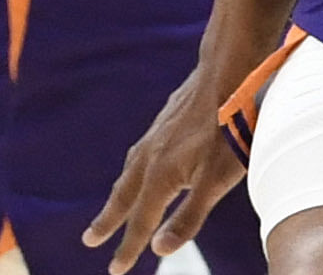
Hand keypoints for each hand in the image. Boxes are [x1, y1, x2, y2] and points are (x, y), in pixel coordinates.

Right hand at [85, 62, 249, 271]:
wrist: (232, 68)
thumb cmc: (232, 127)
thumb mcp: (219, 179)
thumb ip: (190, 216)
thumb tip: (160, 250)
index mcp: (160, 176)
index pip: (140, 222)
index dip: (128, 248)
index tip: (115, 271)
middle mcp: (150, 156)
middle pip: (124, 197)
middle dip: (109, 221)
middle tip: (90, 240)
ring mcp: (157, 134)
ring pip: (130, 171)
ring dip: (120, 193)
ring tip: (112, 206)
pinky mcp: (167, 118)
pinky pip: (142, 151)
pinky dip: (134, 167)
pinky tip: (144, 161)